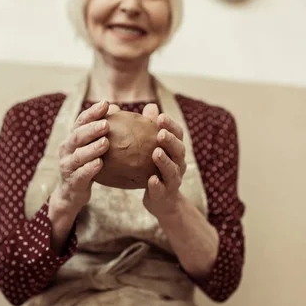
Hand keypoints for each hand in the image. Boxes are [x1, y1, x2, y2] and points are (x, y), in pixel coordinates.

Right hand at [54, 100, 118, 212]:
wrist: (74, 192)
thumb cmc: (90, 164)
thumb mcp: (96, 147)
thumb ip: (107, 130)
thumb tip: (121, 107)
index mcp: (74, 137)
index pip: (81, 121)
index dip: (92, 112)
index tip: (105, 104)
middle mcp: (67, 149)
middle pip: (77, 136)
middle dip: (91, 129)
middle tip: (106, 125)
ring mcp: (67, 165)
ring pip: (78, 155)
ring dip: (92, 149)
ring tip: (106, 143)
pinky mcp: (72, 181)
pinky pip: (80, 174)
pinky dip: (89, 169)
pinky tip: (100, 164)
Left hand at [142, 103, 186, 218]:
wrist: (161, 200)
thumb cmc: (151, 168)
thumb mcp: (148, 148)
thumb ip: (142, 129)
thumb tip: (127, 106)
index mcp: (174, 149)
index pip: (178, 133)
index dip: (171, 125)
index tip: (160, 117)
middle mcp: (178, 163)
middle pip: (179, 150)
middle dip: (171, 140)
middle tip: (160, 133)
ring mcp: (173, 180)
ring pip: (173, 170)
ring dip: (165, 161)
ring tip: (156, 153)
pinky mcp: (166, 194)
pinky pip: (162, 189)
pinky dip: (157, 184)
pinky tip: (150, 180)